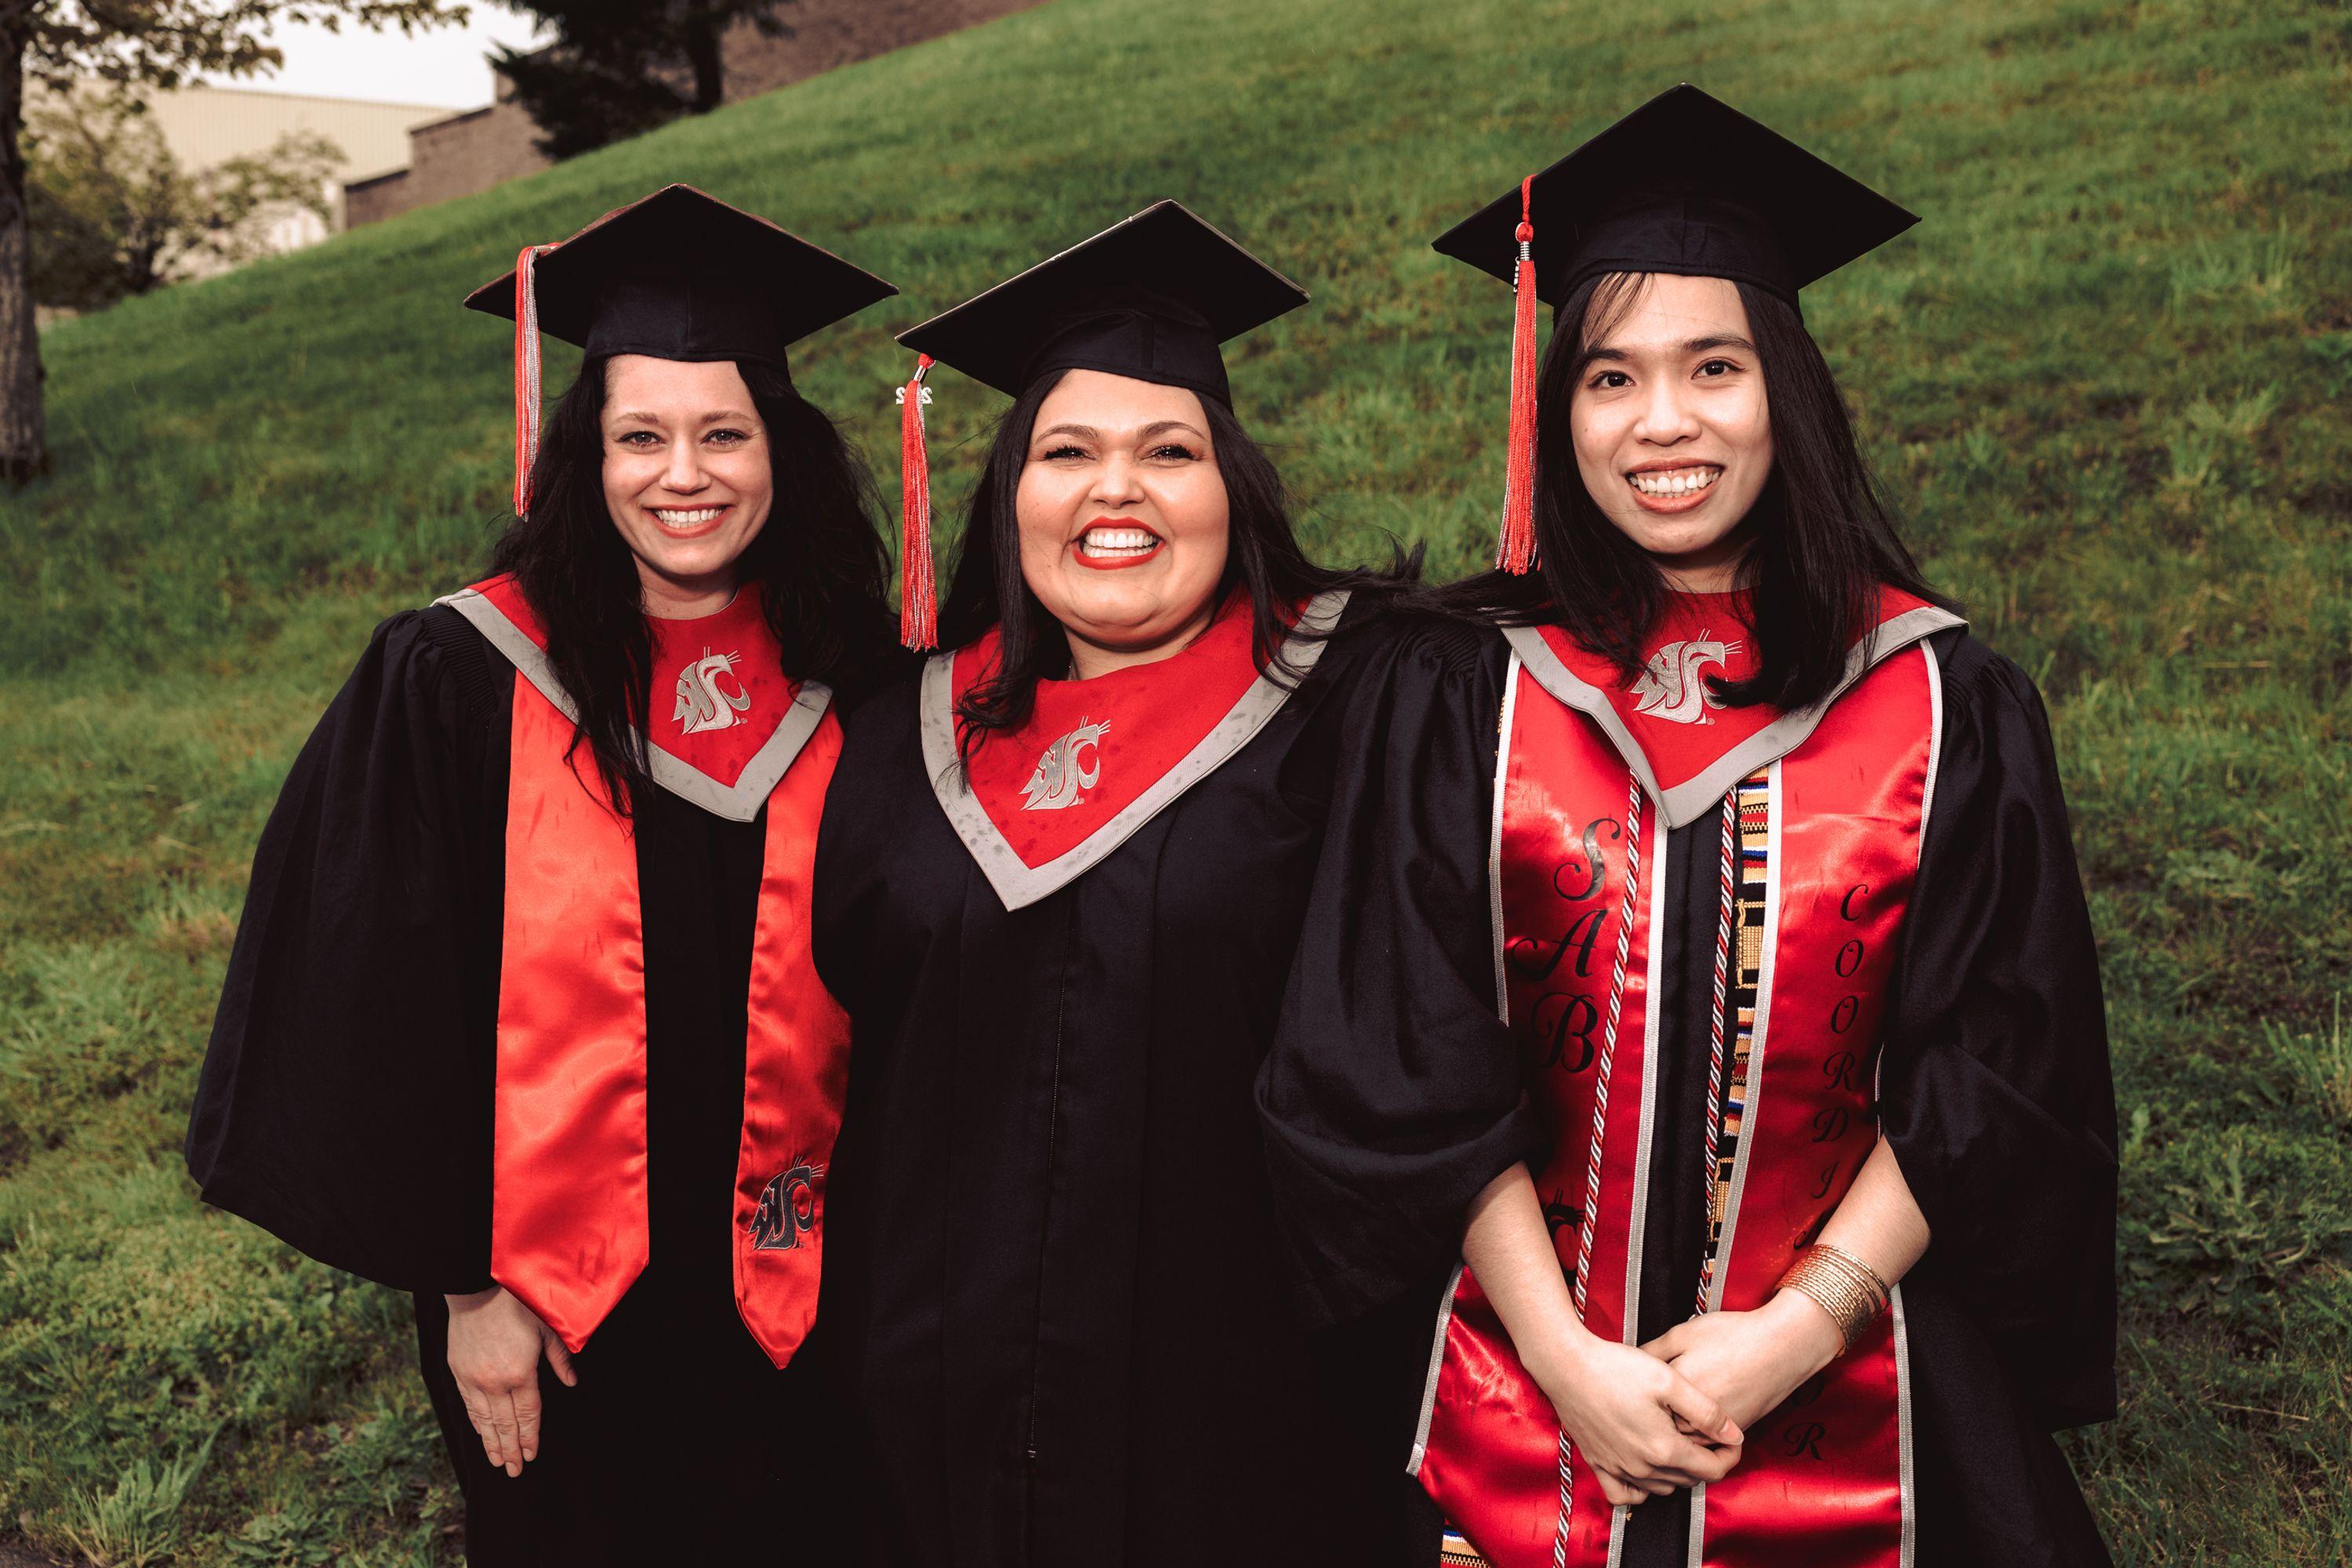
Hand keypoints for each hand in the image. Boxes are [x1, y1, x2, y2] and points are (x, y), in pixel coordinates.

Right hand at [445, 1286, 576, 1476]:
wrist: (475, 1292)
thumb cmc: (515, 1307)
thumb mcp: (546, 1329)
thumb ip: (559, 1359)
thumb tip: (572, 1383)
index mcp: (520, 1373)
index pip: (528, 1415)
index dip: (530, 1437)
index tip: (532, 1455)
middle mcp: (495, 1383)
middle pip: (505, 1425)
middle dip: (511, 1450)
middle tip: (514, 1472)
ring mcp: (474, 1380)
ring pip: (485, 1421)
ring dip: (492, 1444)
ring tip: (497, 1462)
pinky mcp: (458, 1374)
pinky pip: (469, 1406)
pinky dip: (476, 1424)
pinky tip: (482, 1434)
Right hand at [1528, 1331, 1744, 1505]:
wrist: (1567, 1366)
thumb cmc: (1616, 1368)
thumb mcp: (1669, 1380)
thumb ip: (1706, 1411)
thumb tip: (1735, 1435)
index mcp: (1664, 1448)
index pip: (1712, 1470)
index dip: (1730, 1456)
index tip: (1732, 1439)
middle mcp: (1642, 1467)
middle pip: (1689, 1479)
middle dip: (1707, 1461)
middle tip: (1709, 1437)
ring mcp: (1618, 1469)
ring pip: (1662, 1488)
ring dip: (1678, 1472)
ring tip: (1679, 1444)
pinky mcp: (1598, 1464)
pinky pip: (1625, 1495)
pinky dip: (1640, 1490)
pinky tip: (1646, 1469)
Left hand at [1641, 1292, 1842, 1436]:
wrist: (1780, 1348)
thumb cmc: (1732, 1335)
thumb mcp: (1683, 1333)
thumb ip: (1652, 1350)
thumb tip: (1628, 1363)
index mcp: (1676, 1386)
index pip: (1640, 1399)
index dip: (1632, 1393)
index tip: (1626, 1386)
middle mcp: (1692, 1414)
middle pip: (1657, 1424)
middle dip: (1647, 1416)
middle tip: (1637, 1404)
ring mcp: (1712, 1428)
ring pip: (1679, 1440)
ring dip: (1668, 1430)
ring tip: (1661, 1412)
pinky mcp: (1730, 1434)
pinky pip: (1702, 1443)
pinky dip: (1692, 1435)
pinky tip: (1688, 1417)